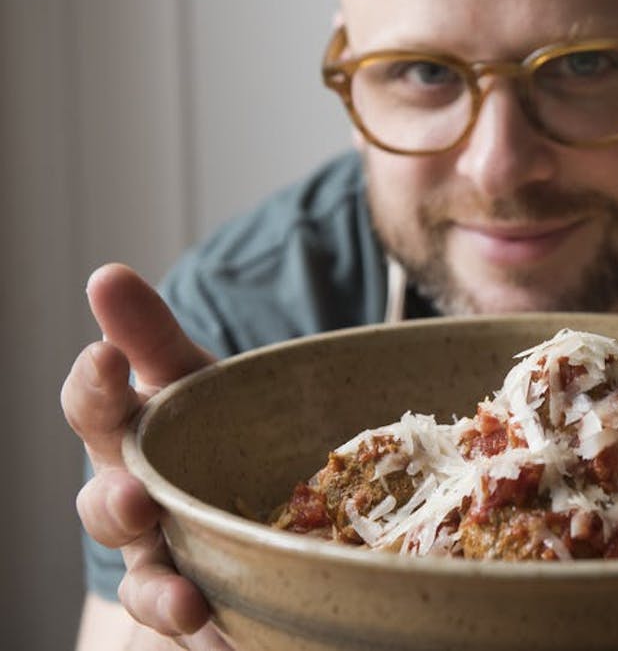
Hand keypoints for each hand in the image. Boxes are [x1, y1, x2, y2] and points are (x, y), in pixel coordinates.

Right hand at [62, 264, 231, 648]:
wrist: (253, 500)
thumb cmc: (212, 430)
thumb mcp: (195, 380)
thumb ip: (152, 336)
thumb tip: (103, 273)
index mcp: (128, 438)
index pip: (94, 410)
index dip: (95, 386)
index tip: (108, 358)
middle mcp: (135, 505)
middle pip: (106, 510)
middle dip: (114, 506)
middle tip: (135, 498)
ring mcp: (168, 562)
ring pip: (149, 586)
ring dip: (160, 595)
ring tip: (186, 604)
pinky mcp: (209, 612)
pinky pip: (205, 631)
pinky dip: (215, 640)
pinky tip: (232, 643)